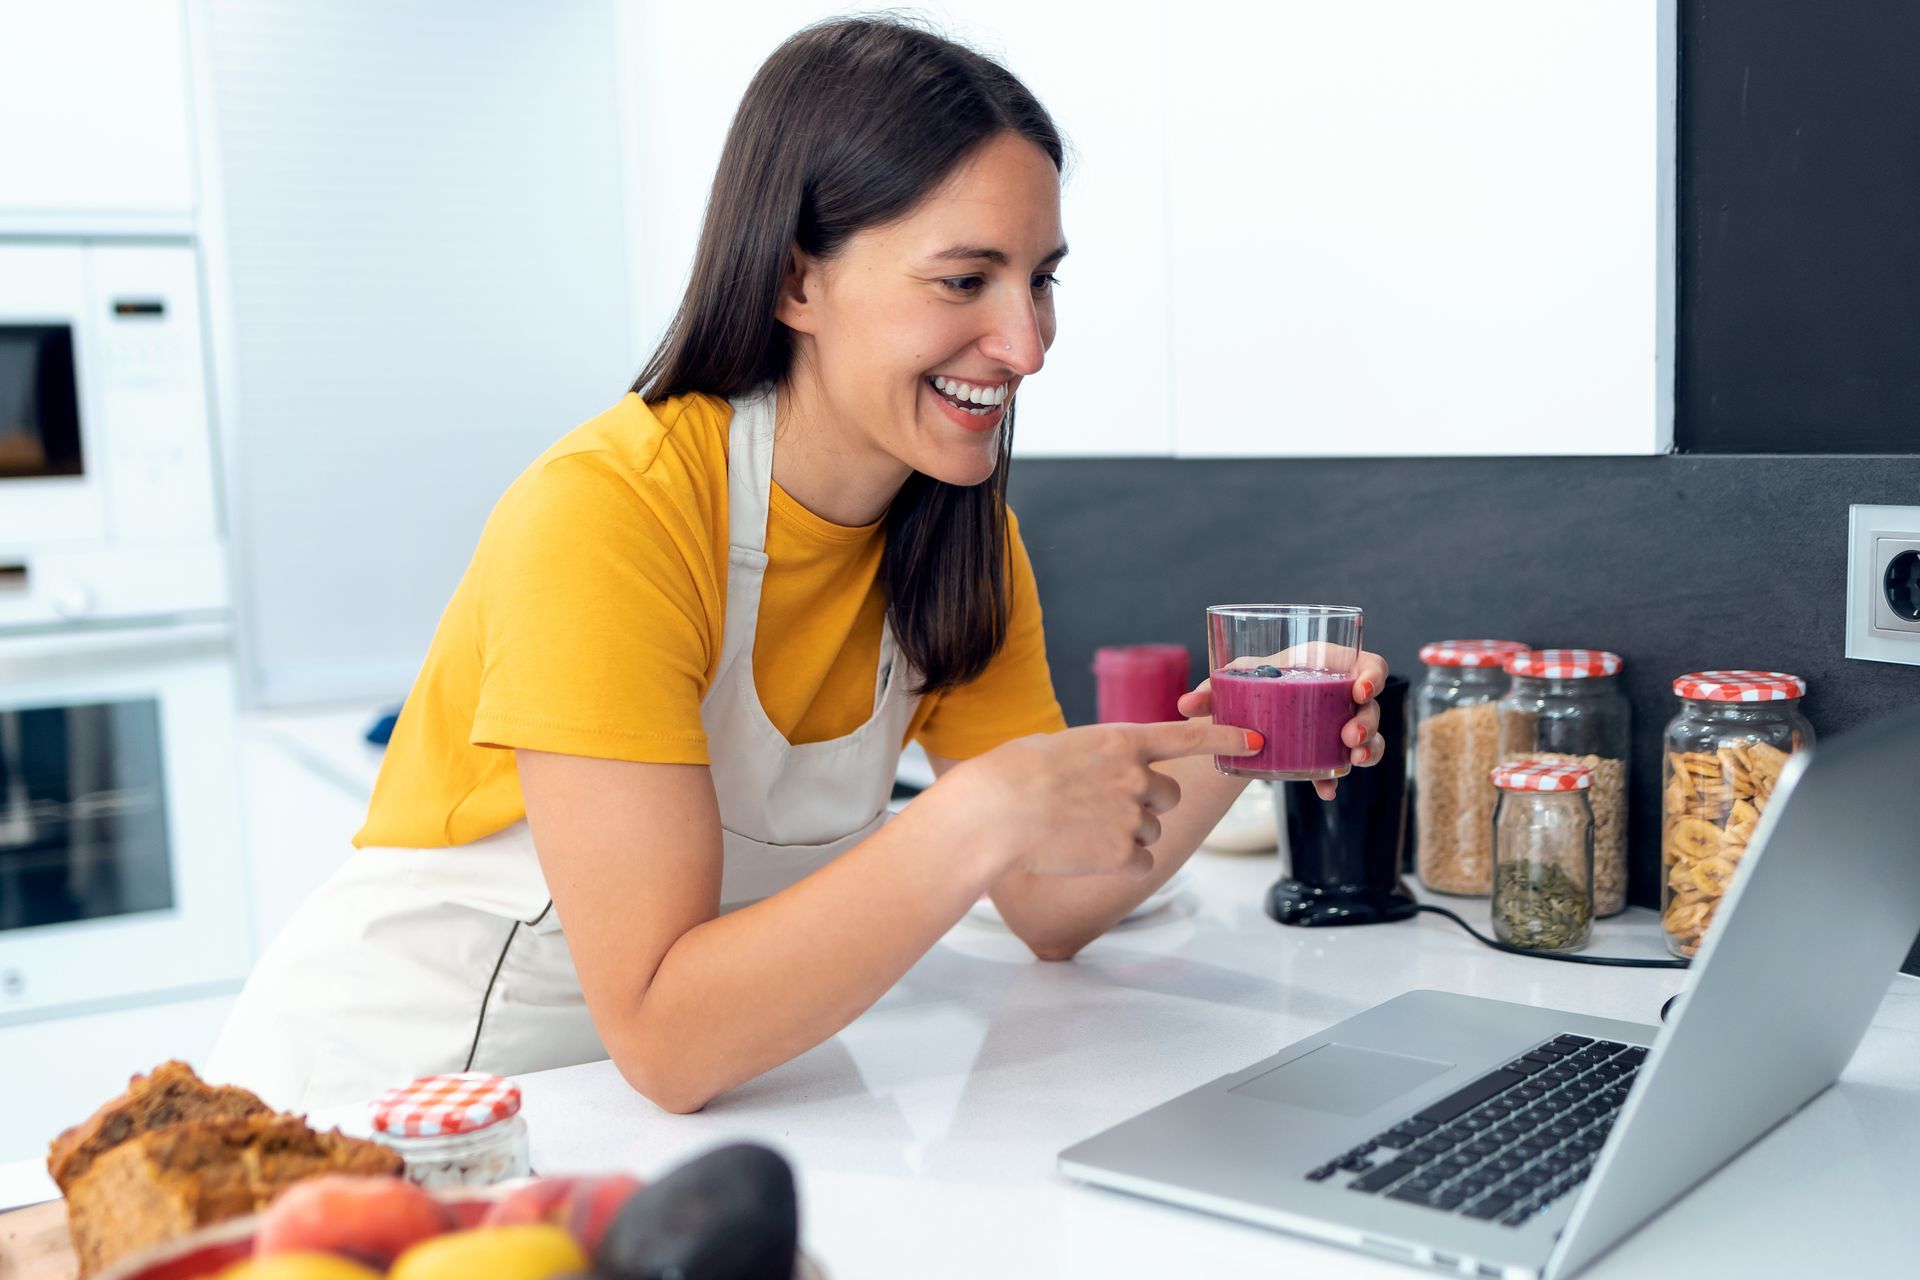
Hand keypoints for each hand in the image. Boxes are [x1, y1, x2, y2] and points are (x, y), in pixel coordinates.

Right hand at [947, 720, 1262, 877]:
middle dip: (1145, 803)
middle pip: (1169, 795)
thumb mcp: (1061, 747)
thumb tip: (1107, 773)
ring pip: (1151, 831)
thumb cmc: (1011, 775)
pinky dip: (1118, 862)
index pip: (1188, 736)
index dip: (1225, 736)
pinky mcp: (1123, 853)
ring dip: (1126, 833)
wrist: (994, 815)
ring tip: (1080, 829)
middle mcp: (1136, 776)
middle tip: (1100, 807)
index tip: (1256, 740)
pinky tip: (1083, 853)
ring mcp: (1132, 815)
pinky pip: (1140, 861)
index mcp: (1121, 740)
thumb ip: (1099, 757)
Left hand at [1176, 650, 1389, 800]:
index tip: (1360, 690)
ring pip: (1368, 739)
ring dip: (1367, 750)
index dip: (1373, 676)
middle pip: (1371, 707)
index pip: (1369, 666)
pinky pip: (1339, 767)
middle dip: (1367, 723)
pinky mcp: (1327, 752)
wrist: (1247, 710)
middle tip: (1350, 736)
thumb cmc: (1249, 681)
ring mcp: (1338, 726)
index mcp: (1328, 666)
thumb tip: (1185, 706)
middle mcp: (1340, 696)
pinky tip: (1325, 791)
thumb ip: (1212, 690)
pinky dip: (1333, 779)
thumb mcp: (1234, 679)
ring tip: (1351, 761)